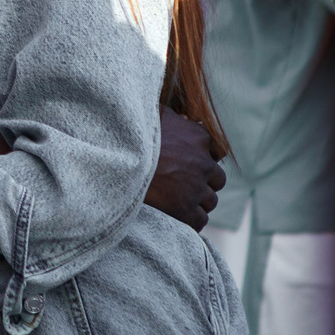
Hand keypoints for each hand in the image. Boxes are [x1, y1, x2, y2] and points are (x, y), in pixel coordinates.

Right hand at [146, 109, 226, 230]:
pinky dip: (191, 220)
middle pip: (217, 179)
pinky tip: (178, 216)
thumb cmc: (134, 138)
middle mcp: (203, 163)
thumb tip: (179, 115)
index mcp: (198, 137)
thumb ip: (170, 114)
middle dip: (205, 183)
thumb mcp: (154, 116)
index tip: (192, 164)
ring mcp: (196, 188)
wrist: (117, 164)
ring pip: (210, 201)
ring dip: (198, 202)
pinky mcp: (186, 211)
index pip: (216, 152)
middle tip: (186, 185)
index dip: (204, 159)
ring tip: (179, 201)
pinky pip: (200, 219)